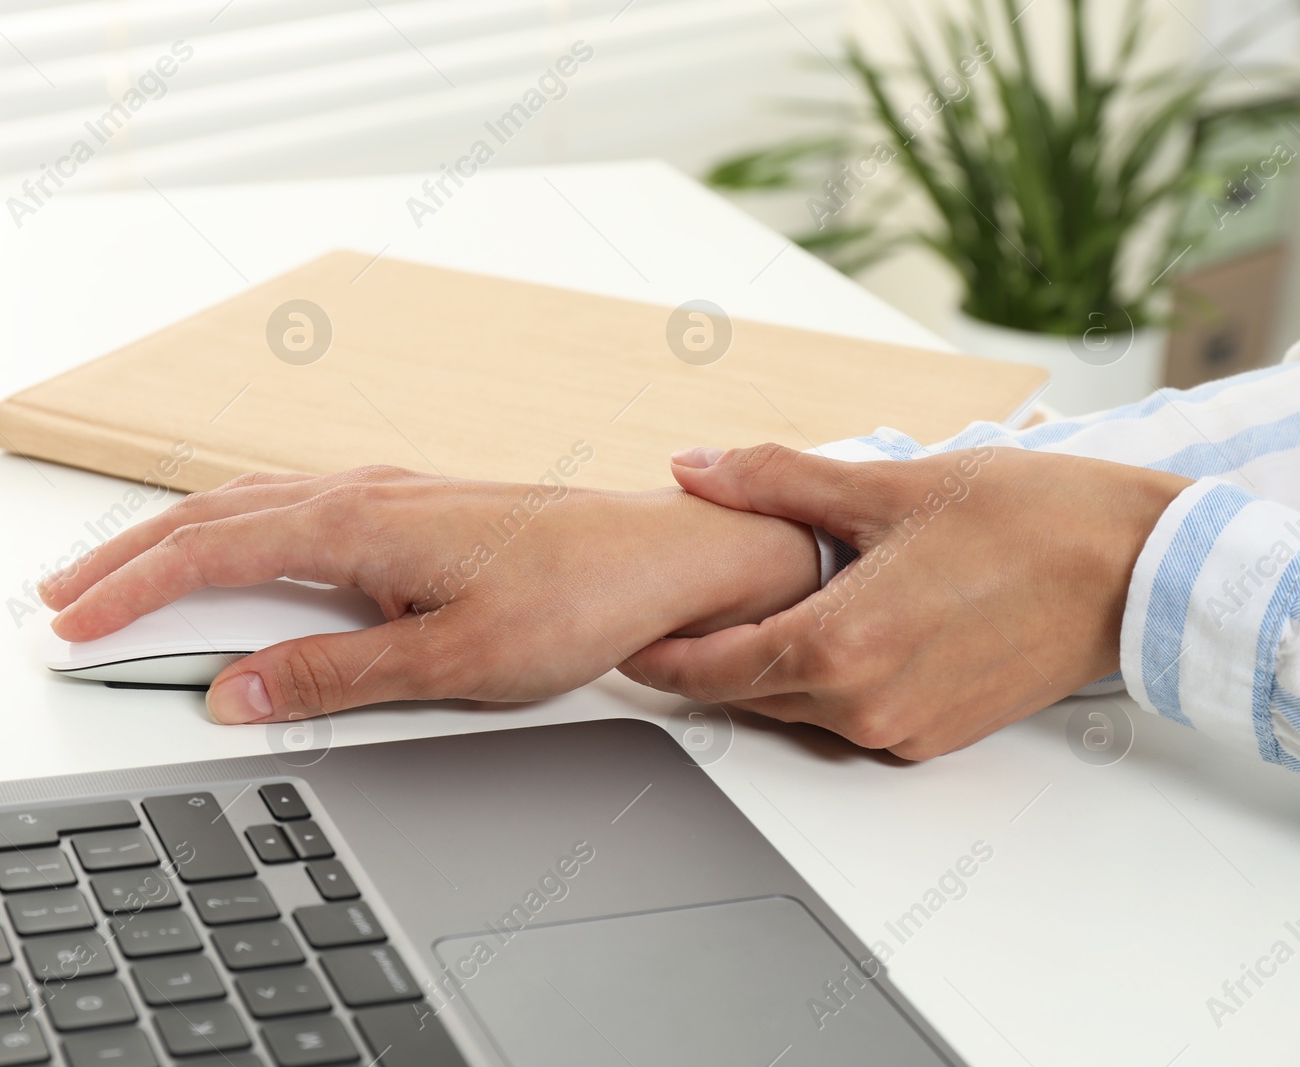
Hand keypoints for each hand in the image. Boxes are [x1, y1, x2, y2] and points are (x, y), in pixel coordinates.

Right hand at [40, 465, 818, 723]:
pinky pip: (291, 507)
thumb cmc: (579, 599)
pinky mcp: (410, 508)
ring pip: (248, 504)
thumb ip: (335, 674)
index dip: (128, 590)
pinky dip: (234, 530)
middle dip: (126, 556)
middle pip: (211, 515)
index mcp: (359, 523)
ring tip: (122, 574)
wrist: (661, 557)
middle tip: (61, 595)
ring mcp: (386, 494)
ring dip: (175, 538)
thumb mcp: (453, 659)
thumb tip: (236, 690)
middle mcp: (363, 493)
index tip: (69, 625)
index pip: (209, 552)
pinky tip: (235, 552)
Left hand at [623, 443, 1191, 759]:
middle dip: (704, 657)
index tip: (623, 640)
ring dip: (764, 667)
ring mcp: (903, 730)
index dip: (655, 657)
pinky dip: (823, 681)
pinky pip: (850, 716)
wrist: (1134, 569)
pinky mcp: (936, 735)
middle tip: (671, 614)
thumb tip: (694, 467)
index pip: (707, 671)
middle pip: (746, 693)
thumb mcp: (886, 485)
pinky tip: (828, 630)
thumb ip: (775, 482)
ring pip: (796, 708)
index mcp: (840, 648)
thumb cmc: (1025, 519)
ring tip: (747, 611)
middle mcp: (864, 706)